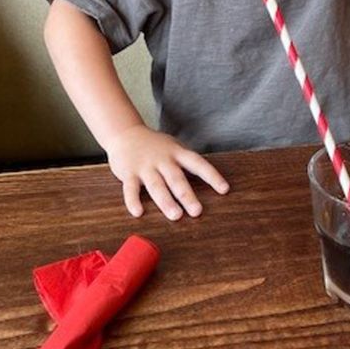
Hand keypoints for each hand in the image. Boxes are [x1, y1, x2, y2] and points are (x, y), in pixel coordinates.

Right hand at [106, 125, 229, 220]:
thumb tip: (209, 182)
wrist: (125, 133)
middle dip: (187, 195)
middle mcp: (163, 159)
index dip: (212, 176)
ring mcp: (145, 166)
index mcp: (177, 153)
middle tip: (197, 211)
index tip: (224, 189)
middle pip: (176, 178)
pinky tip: (138, 212)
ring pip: (157, 185)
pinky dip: (133, 201)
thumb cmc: (154, 146)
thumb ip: (186, 163)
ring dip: (166, 201)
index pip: (198, 164)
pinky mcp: (128, 172)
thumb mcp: (173, 148)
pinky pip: (130, 188)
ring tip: (175, 216)